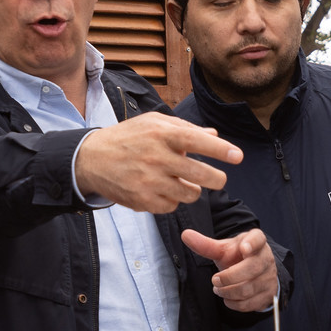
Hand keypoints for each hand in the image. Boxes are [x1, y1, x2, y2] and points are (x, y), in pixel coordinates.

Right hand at [74, 115, 241, 212]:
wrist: (92, 159)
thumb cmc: (129, 137)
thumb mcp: (154, 124)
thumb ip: (186, 129)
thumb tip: (215, 136)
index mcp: (161, 134)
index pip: (197, 142)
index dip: (220, 151)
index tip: (238, 157)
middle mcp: (156, 158)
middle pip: (200, 175)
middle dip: (217, 179)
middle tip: (219, 179)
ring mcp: (149, 182)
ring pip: (190, 194)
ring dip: (192, 189)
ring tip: (180, 180)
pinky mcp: (143, 201)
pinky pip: (172, 206)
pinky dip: (172, 199)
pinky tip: (161, 189)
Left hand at [182, 227, 276, 311]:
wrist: (255, 273)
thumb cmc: (237, 258)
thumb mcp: (223, 250)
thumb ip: (205, 245)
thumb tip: (185, 234)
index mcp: (256, 242)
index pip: (258, 239)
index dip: (251, 244)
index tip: (243, 248)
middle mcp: (266, 259)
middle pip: (252, 268)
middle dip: (229, 277)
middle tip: (214, 279)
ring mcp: (269, 278)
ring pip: (249, 288)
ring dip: (228, 292)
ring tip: (218, 289)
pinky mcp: (268, 295)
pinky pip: (251, 303)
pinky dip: (234, 303)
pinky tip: (227, 298)